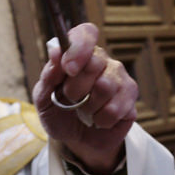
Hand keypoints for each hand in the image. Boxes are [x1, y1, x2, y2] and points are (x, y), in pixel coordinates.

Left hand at [32, 22, 136, 174]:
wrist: (75, 140)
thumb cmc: (59, 113)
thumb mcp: (44, 98)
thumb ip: (49, 76)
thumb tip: (55, 52)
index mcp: (80, 54)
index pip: (87, 34)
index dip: (79, 47)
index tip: (68, 68)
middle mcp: (103, 62)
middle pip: (95, 63)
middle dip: (76, 88)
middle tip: (71, 99)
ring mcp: (120, 80)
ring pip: (105, 86)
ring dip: (88, 107)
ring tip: (85, 112)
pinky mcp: (130, 100)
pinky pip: (115, 108)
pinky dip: (101, 120)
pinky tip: (98, 121)